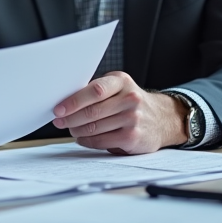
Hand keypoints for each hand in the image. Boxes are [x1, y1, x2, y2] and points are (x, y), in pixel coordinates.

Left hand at [51, 72, 186, 154]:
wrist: (162, 118)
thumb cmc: (131, 102)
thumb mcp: (118, 88)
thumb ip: (96, 91)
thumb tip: (65, 101)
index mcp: (122, 81)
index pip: (95, 90)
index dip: (73, 101)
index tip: (58, 109)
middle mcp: (130, 99)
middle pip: (92, 111)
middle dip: (70, 118)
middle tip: (59, 121)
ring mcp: (133, 119)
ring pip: (95, 128)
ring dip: (77, 130)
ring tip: (70, 129)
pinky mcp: (133, 137)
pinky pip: (102, 141)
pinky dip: (87, 141)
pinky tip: (82, 138)